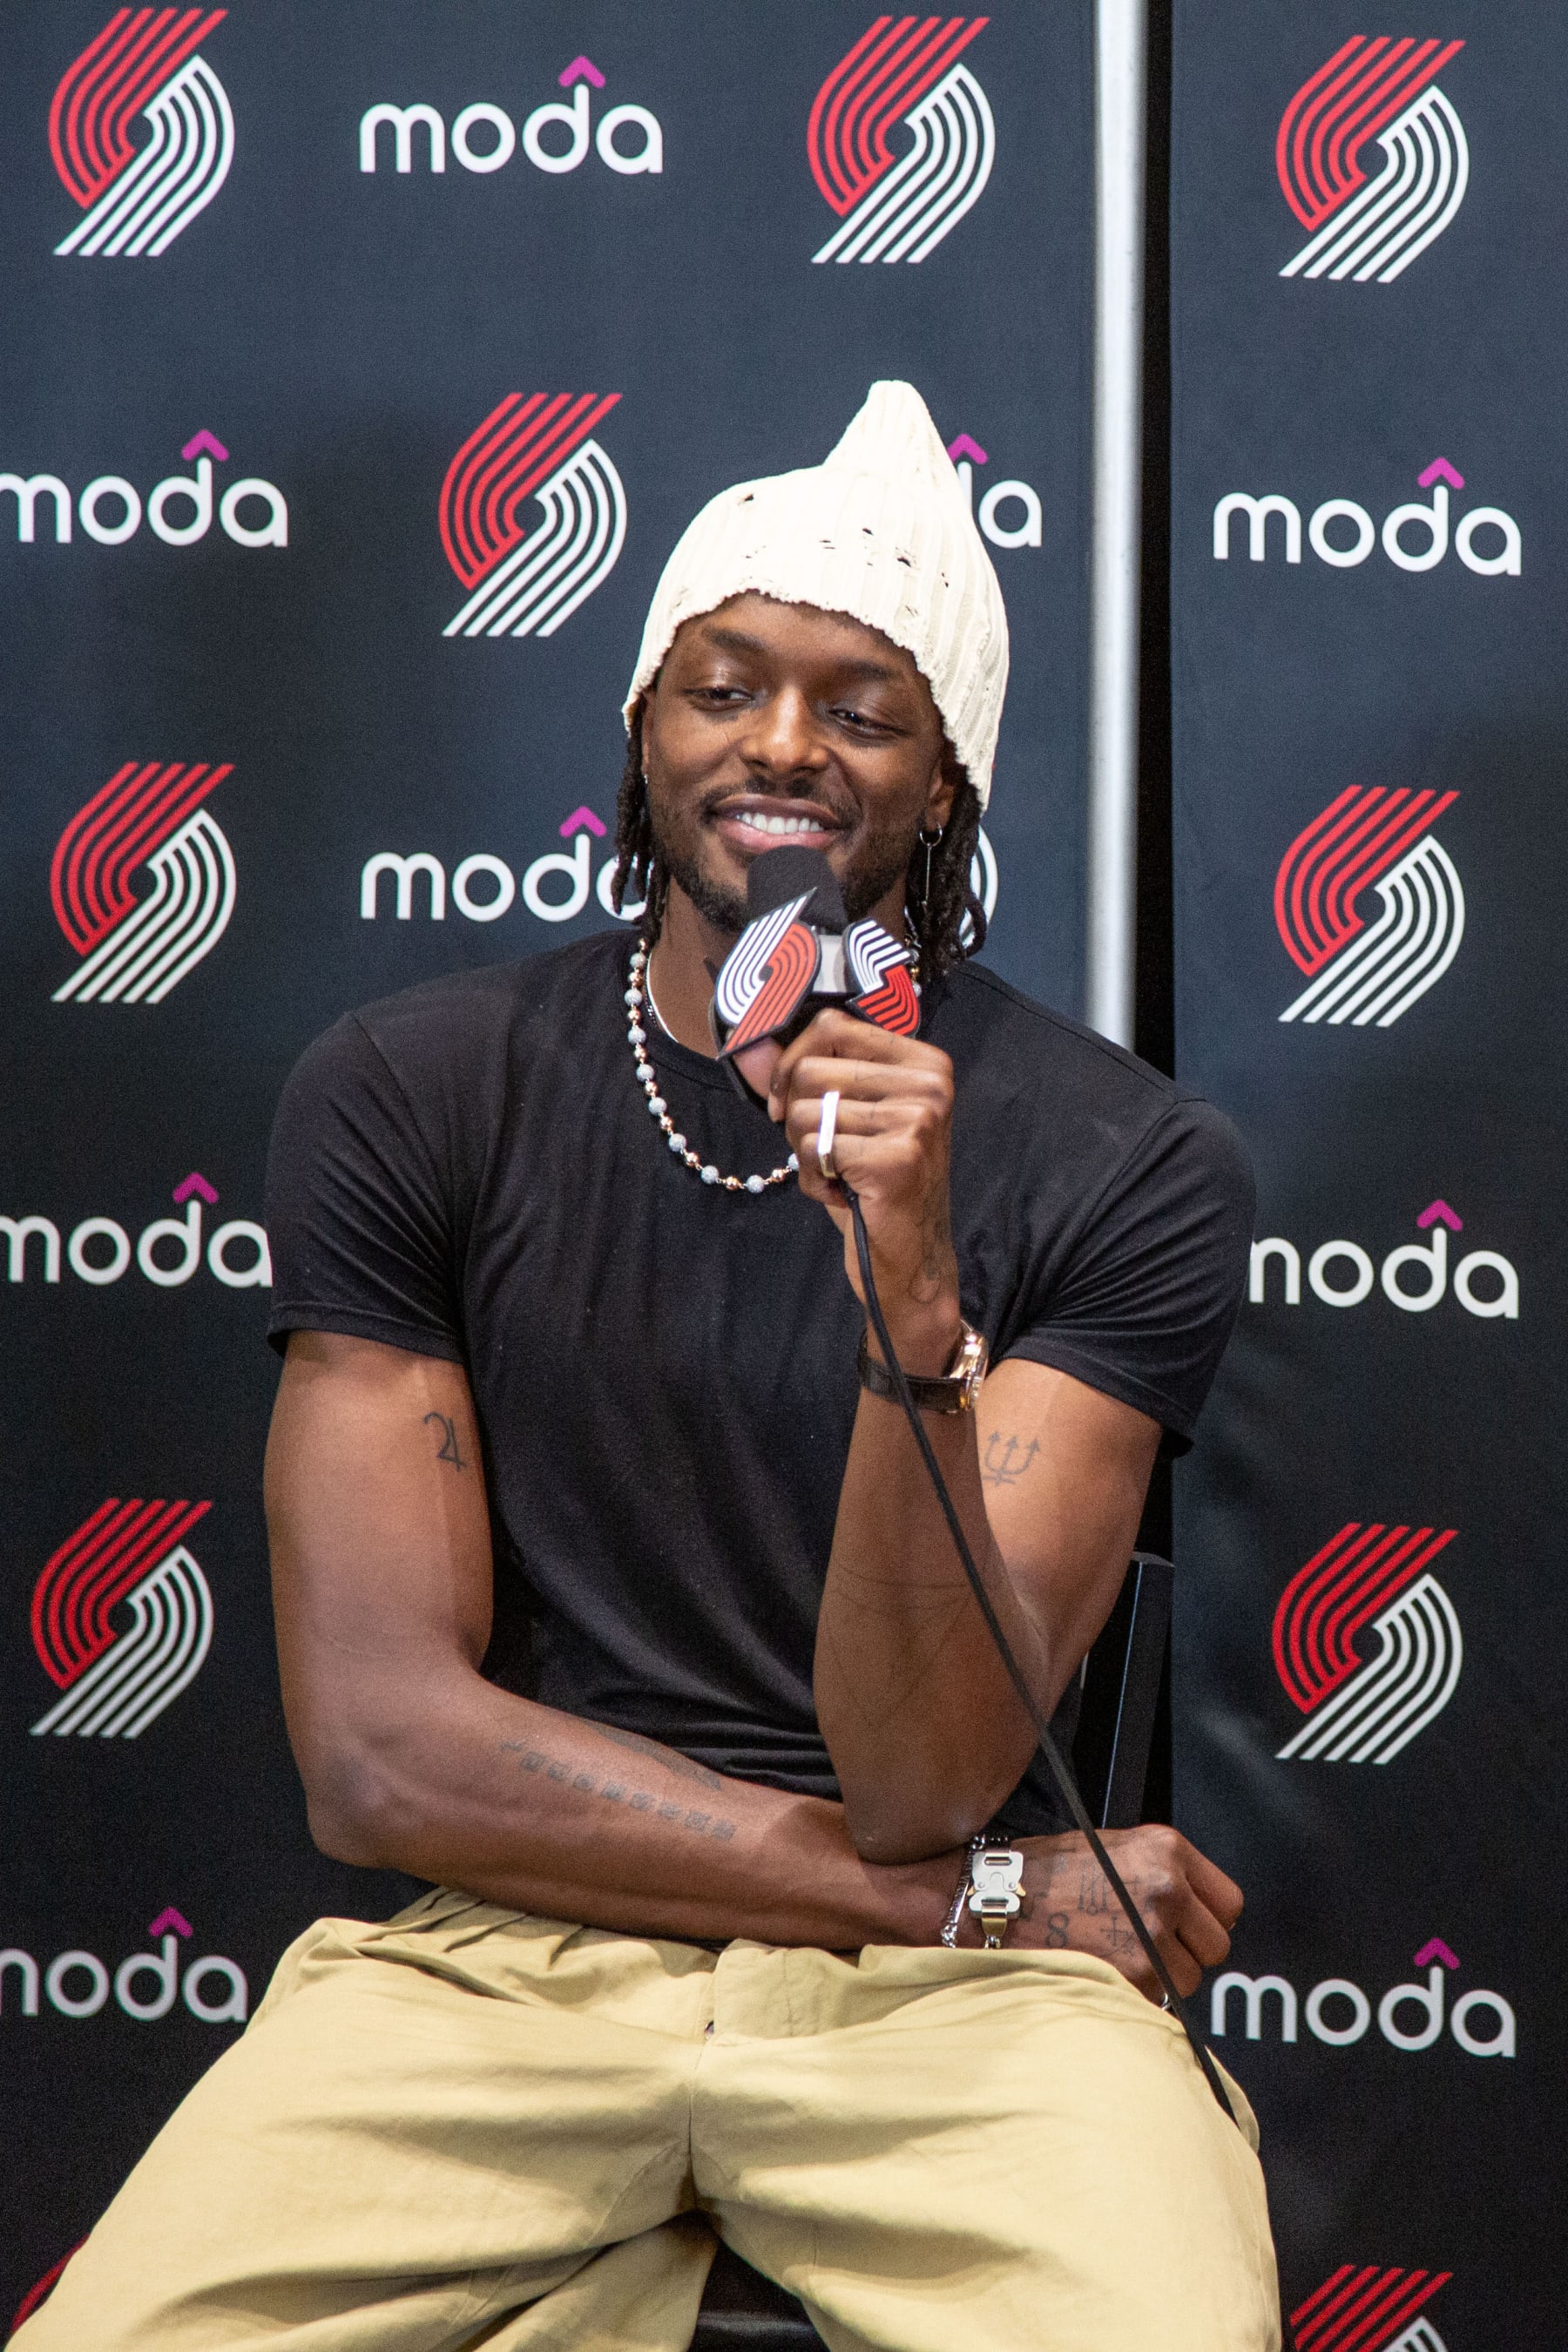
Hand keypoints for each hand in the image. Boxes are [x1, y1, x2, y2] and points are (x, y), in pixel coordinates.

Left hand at [767, 1008, 961, 1373]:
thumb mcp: (848, 1118)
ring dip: (805, 1154)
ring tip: (838, 1176)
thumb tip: (749, 1045)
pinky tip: (840, 1195)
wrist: (910, 1260)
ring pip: (805, 1113)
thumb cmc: (874, 1185)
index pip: (832, 1024)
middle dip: (797, 1117)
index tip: (786, 1100)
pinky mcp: (898, 1159)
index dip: (792, 1061)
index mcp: (924, 1062)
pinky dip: (812, 1181)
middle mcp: (930, 1084)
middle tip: (825, 1153)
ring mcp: (918, 1120)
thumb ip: (806, 1075)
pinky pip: (813, 1150)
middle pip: (812, 1069)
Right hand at [949, 1826, 1242, 2002]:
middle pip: (1217, 1945)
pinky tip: (1105, 1970)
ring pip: (1189, 1978)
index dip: (1206, 1918)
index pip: (1230, 1901)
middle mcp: (1167, 1889)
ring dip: (1162, 1977)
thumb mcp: (1110, 1848)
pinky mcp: (1136, 1975)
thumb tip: (1193, 1906)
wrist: (994, 1902)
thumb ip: (1159, 1871)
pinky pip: (1158, 1999)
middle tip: (1148, 1944)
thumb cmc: (1043, 1875)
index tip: (1189, 1925)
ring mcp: (1153, 1934)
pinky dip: (1137, 1994)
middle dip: (1187, 1952)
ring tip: (1119, 1955)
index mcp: (1166, 1850)